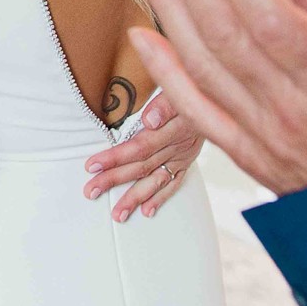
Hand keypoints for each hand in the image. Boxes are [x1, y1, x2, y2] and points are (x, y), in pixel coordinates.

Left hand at [83, 94, 201, 220]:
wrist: (216, 101)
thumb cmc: (189, 90)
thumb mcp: (178, 91)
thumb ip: (164, 105)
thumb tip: (150, 120)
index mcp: (172, 130)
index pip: (139, 147)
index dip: (115, 157)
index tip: (91, 166)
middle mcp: (177, 148)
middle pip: (141, 167)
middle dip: (114, 180)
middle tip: (91, 191)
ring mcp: (182, 158)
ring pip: (155, 181)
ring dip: (135, 198)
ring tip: (117, 214)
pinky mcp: (186, 163)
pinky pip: (173, 184)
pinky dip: (160, 198)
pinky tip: (147, 211)